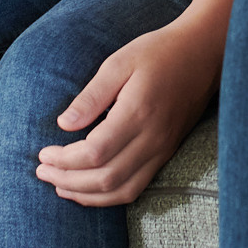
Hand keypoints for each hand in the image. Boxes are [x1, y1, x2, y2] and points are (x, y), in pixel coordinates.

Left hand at [35, 16, 220, 205]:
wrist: (205, 52)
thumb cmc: (160, 51)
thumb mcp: (120, 61)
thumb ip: (92, 95)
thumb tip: (63, 124)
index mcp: (138, 112)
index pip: (95, 152)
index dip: (64, 160)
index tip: (43, 153)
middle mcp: (153, 138)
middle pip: (105, 178)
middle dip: (68, 181)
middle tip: (42, 171)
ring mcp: (163, 149)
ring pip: (121, 191)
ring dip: (86, 196)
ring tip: (59, 186)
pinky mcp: (167, 153)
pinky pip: (136, 187)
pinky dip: (109, 196)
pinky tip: (89, 189)